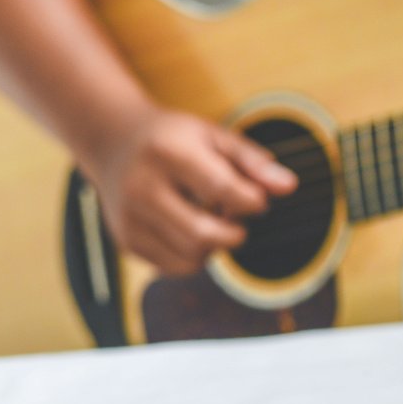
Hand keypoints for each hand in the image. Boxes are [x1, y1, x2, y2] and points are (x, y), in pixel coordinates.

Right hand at [82, 106, 297, 274]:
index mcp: (166, 153)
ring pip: (191, 256)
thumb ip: (254, 162)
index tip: (257, 200)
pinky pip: (175, 267)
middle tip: (236, 217)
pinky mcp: (126, 241)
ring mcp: (129, 218)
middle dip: (235, 233)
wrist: (113, 142)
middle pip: (203, 233)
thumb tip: (289, 187)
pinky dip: (196, 256)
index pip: (220, 189)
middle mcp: (141, 187)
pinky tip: (192, 229)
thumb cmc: (176, 139)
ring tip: (213, 219)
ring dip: (216, 246)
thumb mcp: (215, 136)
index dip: (251, 201)